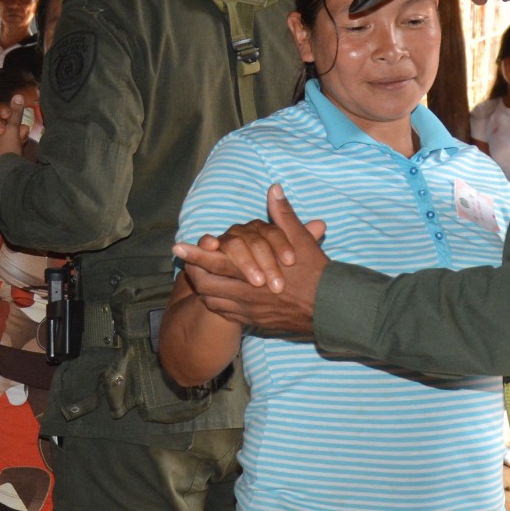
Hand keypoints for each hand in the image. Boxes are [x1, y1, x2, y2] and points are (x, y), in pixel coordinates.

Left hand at [173, 185, 325, 337]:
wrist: (331, 310)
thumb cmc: (316, 273)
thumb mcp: (301, 240)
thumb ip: (283, 215)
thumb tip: (273, 188)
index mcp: (255, 272)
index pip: (216, 261)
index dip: (195, 254)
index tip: (178, 246)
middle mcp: (247, 293)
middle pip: (207, 283)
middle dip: (191, 270)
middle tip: (179, 260)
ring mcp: (249, 310)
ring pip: (213, 300)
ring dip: (202, 286)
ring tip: (194, 275)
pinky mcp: (254, 322)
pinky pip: (225, 314)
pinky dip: (216, 303)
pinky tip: (214, 294)